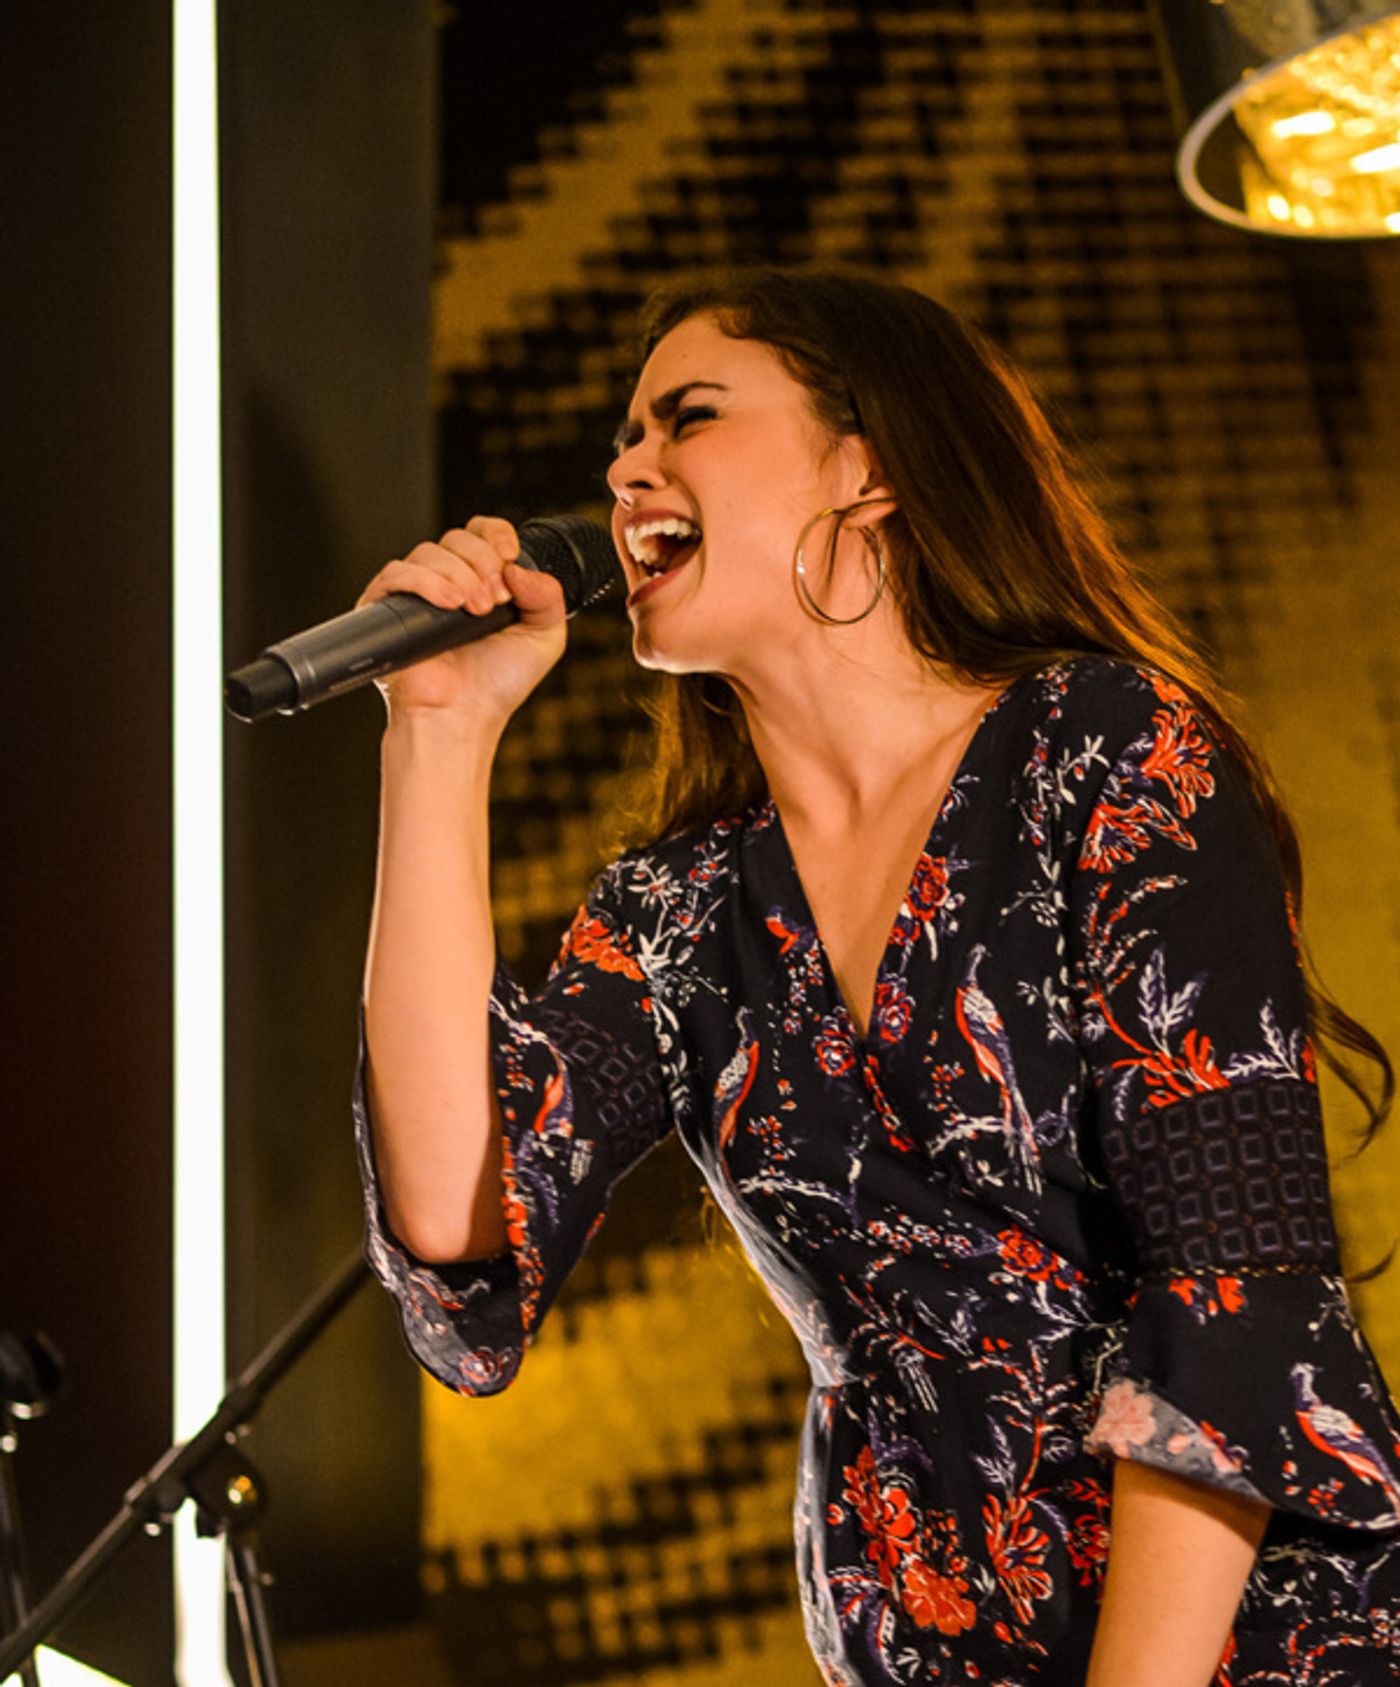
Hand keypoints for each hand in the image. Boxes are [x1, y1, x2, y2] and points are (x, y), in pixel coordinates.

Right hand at [355, 516, 566, 723]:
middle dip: (482, 562)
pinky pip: (397, 573)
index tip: (509, 556)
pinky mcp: (386, 609)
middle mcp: (446, 582)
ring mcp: (415, 595)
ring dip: (458, 575)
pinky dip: (425, 581)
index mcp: (479, 581)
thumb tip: (518, 566)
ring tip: (474, 611)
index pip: (480, 533)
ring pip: (428, 552)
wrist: (463, 716)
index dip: (495, 535)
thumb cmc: (496, 685)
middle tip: (493, 601)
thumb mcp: (544, 637)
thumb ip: (548, 596)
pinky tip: (449, 603)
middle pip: (456, 538)